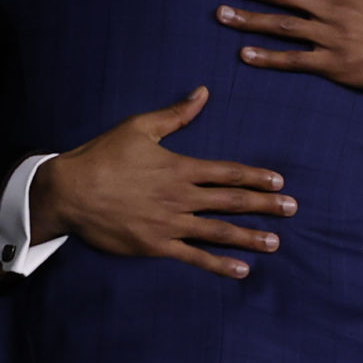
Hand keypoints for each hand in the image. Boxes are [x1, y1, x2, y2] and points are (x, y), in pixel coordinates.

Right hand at [29, 87, 296, 279]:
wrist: (70, 191)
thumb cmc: (103, 156)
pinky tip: (241, 270)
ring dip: (250, 237)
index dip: (256, 177)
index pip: (228, 172)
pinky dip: (219, 265)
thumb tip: (204, 92)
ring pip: (219, 232)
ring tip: (275, 242)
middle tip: (292, 210)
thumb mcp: (140, 127)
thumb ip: (177, 114)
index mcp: (180, 167)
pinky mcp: (156, 245)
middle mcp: (181, 197)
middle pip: (232, 202)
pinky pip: (194, 257)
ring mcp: (171, 224)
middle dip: (265, 206)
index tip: (279, 182)